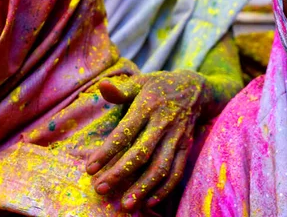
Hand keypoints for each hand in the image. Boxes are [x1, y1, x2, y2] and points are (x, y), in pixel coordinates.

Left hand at [86, 70, 204, 210]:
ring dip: (143, 187)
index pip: (124, 132)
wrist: (196, 88)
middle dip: (120, 174)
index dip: (106, 152)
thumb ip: (121, 90)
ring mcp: (176, 137)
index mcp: (147, 106)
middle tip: (100, 189)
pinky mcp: (186, 147)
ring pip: (160, 167)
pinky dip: (165, 189)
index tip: (89, 169)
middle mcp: (163, 123)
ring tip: (127, 205)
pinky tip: (149, 202)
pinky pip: (177, 171)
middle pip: (141, 153)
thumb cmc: (160, 86)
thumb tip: (101, 85)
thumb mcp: (141, 82)